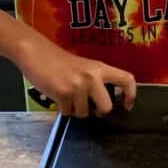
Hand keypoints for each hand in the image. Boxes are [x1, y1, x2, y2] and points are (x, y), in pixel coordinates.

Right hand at [18, 39, 134, 117]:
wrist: (37, 54)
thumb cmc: (60, 62)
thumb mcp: (85, 67)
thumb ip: (97, 80)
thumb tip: (106, 103)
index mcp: (100, 68)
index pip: (126, 79)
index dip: (131, 95)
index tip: (126, 106)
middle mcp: (92, 76)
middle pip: (106, 107)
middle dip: (98, 112)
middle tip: (91, 108)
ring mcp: (77, 85)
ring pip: (84, 113)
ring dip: (76, 109)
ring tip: (68, 96)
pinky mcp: (63, 93)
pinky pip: (68, 112)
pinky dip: (63, 109)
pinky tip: (58, 97)